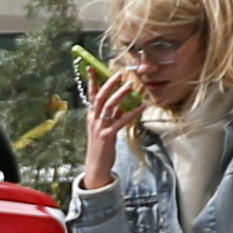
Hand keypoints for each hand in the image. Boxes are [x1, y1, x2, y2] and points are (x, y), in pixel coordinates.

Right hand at [77, 60, 145, 181]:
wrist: (96, 164)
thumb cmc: (101, 145)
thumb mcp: (104, 128)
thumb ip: (111, 116)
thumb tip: (121, 106)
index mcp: (91, 116)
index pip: (90, 94)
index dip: (91, 81)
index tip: (91, 67)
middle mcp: (93, 119)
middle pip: (100, 97)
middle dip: (109, 84)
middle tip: (120, 73)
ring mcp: (99, 127)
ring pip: (109, 106)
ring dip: (120, 94)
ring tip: (130, 85)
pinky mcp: (107, 135)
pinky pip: (121, 121)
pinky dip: (132, 113)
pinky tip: (142, 107)